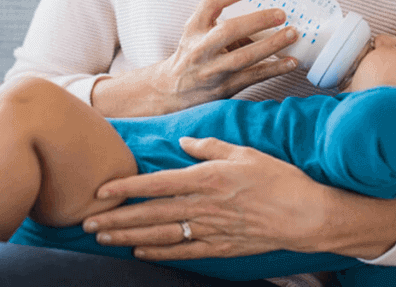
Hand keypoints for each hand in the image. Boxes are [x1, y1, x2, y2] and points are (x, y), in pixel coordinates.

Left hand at [82, 136, 335, 260]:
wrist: (307, 215)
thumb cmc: (278, 179)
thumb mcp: (244, 152)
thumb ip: (210, 147)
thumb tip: (184, 143)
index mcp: (207, 178)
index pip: (157, 183)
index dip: (126, 187)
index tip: (101, 191)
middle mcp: (204, 205)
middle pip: (151, 213)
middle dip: (117, 219)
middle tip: (88, 222)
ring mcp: (211, 229)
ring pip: (161, 235)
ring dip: (130, 237)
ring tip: (104, 238)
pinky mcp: (221, 247)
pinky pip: (184, 251)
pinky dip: (160, 252)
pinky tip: (140, 251)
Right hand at [140, 0, 299, 112]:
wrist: (173, 91)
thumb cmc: (194, 55)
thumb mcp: (198, 33)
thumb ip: (224, 23)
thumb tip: (268, 13)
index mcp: (194, 27)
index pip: (212, 1)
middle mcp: (200, 48)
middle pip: (229, 30)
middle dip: (258, 20)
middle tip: (282, 13)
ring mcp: (212, 70)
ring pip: (244, 57)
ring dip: (271, 45)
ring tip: (293, 34)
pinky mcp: (224, 88)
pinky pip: (253, 77)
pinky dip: (275, 69)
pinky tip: (292, 62)